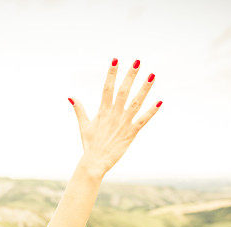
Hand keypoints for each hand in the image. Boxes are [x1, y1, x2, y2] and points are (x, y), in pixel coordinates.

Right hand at [69, 58, 161, 176]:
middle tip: (138, 62)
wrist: (95, 162)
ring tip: (152, 75)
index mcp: (103, 111)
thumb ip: (79, 110)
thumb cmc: (89, 144)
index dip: (112, 73)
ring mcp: (123, 123)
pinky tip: (159, 102)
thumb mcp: (84, 125)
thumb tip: (70, 97)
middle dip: (130, 76)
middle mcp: (114, 115)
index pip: (107, 87)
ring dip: (144, 89)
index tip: (116, 60)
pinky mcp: (131, 133)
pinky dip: (151, 111)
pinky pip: (143, 120)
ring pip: (136, 102)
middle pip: (123, 91)